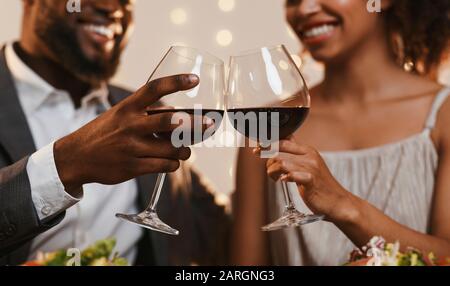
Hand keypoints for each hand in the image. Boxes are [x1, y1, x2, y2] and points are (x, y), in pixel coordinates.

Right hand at [54, 74, 198, 193]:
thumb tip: (179, 116)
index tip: (195, 79)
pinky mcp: (133, 167)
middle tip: (209, 124)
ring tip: (185, 150)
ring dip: (185, 151)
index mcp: (128, 107)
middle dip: (195, 124)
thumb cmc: (104, 133)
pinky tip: (171, 162)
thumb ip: (146, 113)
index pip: (154, 89)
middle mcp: (131, 125)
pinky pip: (166, 166)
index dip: (176, 82)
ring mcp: (132, 147)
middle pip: (171, 122)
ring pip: (174, 149)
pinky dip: (173, 164)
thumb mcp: (119, 114)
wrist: (75, 157)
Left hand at [262, 138, 354, 221]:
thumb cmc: (319, 186)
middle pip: (279, 150)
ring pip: (282, 161)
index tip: (257, 150)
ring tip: (275, 179)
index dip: (267, 144)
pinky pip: (293, 174)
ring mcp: (311, 167)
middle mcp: (309, 156)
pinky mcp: (311, 180)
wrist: (338, 202)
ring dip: (272, 171)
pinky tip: (284, 181)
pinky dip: (285, 177)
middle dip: (267, 159)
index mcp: (308, 150)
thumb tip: (278, 147)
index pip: (283, 140)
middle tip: (268, 170)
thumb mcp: (308, 166)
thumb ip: (295, 157)